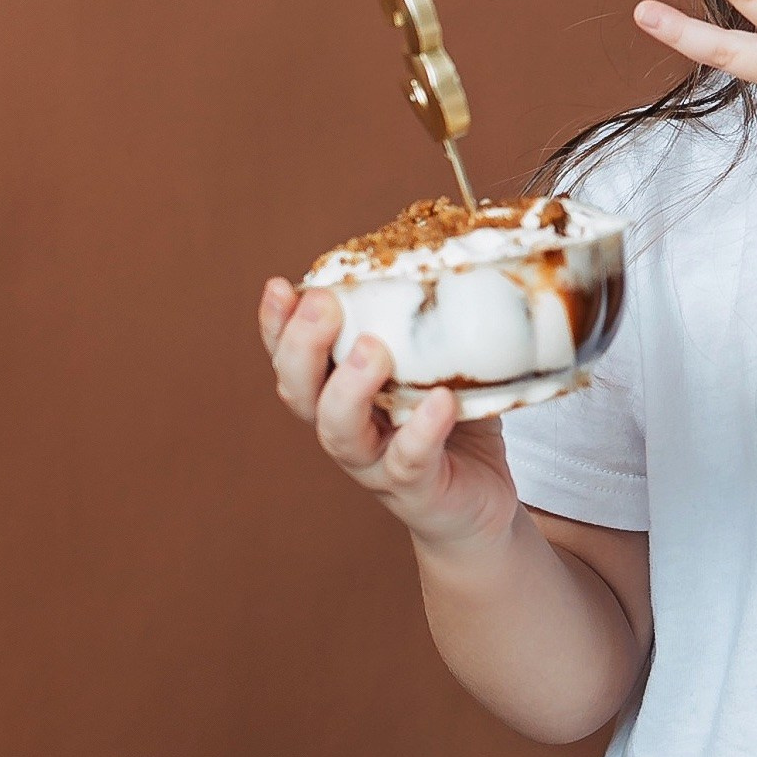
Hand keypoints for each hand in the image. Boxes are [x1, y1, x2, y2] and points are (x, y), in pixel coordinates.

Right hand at [259, 279, 517, 553]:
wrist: (479, 509)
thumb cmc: (454, 428)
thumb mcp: (438, 366)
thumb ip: (430, 324)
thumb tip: (446, 247)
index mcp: (341, 392)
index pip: (292, 357)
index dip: (277, 325)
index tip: (281, 285)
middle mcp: (347, 428)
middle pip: (300, 392)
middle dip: (302, 347)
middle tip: (322, 306)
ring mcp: (376, 463)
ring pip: (340, 432)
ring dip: (348, 388)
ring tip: (371, 350)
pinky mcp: (415, 489)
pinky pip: (410, 460)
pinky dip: (421, 431)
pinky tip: (439, 403)